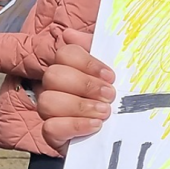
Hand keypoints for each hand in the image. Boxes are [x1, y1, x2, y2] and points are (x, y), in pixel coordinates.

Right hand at [38, 29, 116, 151]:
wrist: (120, 134)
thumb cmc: (115, 98)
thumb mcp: (113, 71)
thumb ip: (96, 48)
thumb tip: (69, 33)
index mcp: (69, 66)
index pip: (65, 53)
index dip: (87, 63)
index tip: (110, 76)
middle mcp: (54, 86)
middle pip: (54, 75)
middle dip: (85, 85)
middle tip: (109, 95)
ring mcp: (50, 111)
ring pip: (48, 101)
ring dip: (80, 106)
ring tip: (104, 112)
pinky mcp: (53, 135)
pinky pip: (51, 127)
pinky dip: (75, 125)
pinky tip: (95, 125)